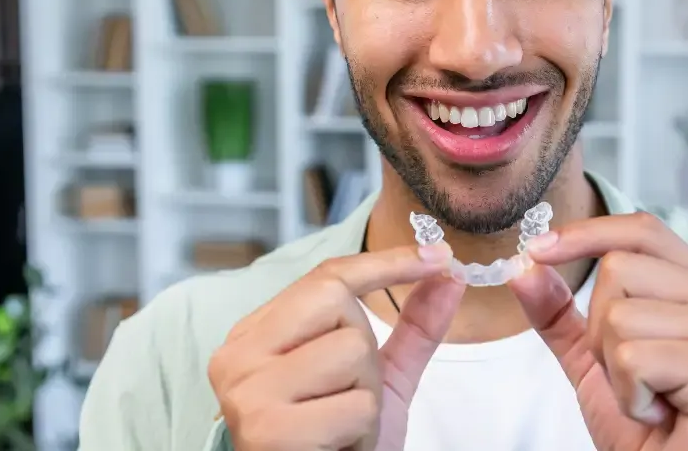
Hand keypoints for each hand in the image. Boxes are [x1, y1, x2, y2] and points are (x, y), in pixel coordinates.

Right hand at [208, 242, 463, 450]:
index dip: (387, 262)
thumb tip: (448, 273)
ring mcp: (248, 392)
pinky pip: (356, 406)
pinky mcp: (268, 431)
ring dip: (367, 398)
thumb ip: (412, 328)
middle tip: (348, 398)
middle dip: (366, 352)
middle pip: (338, 301)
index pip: (325, 276)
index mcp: (257, 337)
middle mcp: (240, 356)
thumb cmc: (340, 444)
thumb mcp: (380, 380)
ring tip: (340, 427)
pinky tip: (337, 448)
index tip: (438, 255)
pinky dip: (363, 433)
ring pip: (352, 351)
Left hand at [508, 213, 687, 450]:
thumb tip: (525, 266)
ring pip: (620, 316)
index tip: (537, 249)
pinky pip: (633, 358)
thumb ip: (560, 311)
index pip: (641, 231)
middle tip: (635, 377)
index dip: (586, 234)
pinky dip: (628, 396)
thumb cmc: (647, 428)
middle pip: (620, 269)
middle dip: (601, 333)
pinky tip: (659, 414)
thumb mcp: (593, 358)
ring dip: (614, 371)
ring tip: (650, 397)